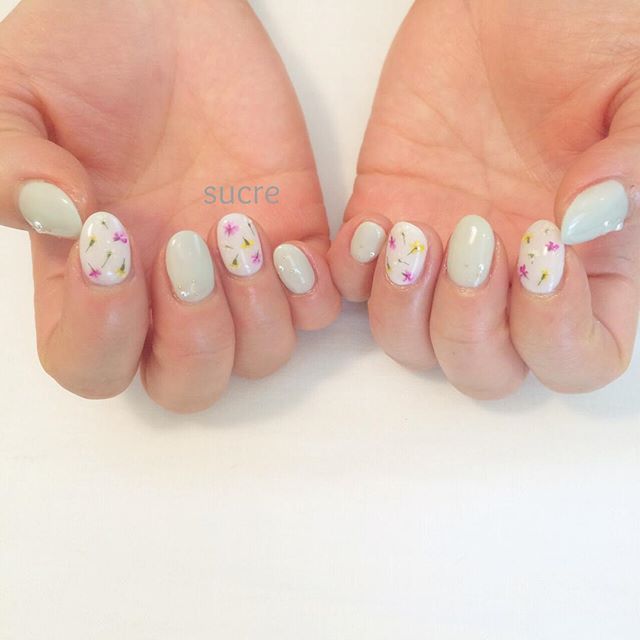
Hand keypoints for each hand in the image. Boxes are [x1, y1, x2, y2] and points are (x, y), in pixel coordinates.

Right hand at [0, 0, 338, 411]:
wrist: (163, 11)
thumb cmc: (84, 51)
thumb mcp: (16, 99)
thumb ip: (11, 165)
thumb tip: (56, 216)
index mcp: (94, 278)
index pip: (93, 365)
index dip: (101, 333)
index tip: (110, 239)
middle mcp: (167, 292)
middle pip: (189, 385)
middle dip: (193, 341)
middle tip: (184, 249)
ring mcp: (237, 272)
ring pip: (261, 356)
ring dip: (256, 315)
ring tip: (236, 230)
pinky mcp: (295, 237)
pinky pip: (319, 308)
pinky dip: (313, 296)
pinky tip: (290, 245)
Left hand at [329, 0, 639, 397]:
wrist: (513, 1)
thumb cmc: (588, 36)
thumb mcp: (637, 91)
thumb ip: (633, 163)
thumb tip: (588, 222)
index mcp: (584, 265)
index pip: (575, 359)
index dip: (557, 335)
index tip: (542, 249)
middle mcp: (507, 279)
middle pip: (480, 369)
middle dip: (469, 328)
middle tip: (475, 240)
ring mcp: (439, 255)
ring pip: (407, 342)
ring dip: (404, 308)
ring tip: (416, 232)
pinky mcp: (386, 217)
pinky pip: (351, 285)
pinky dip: (352, 272)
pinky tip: (375, 224)